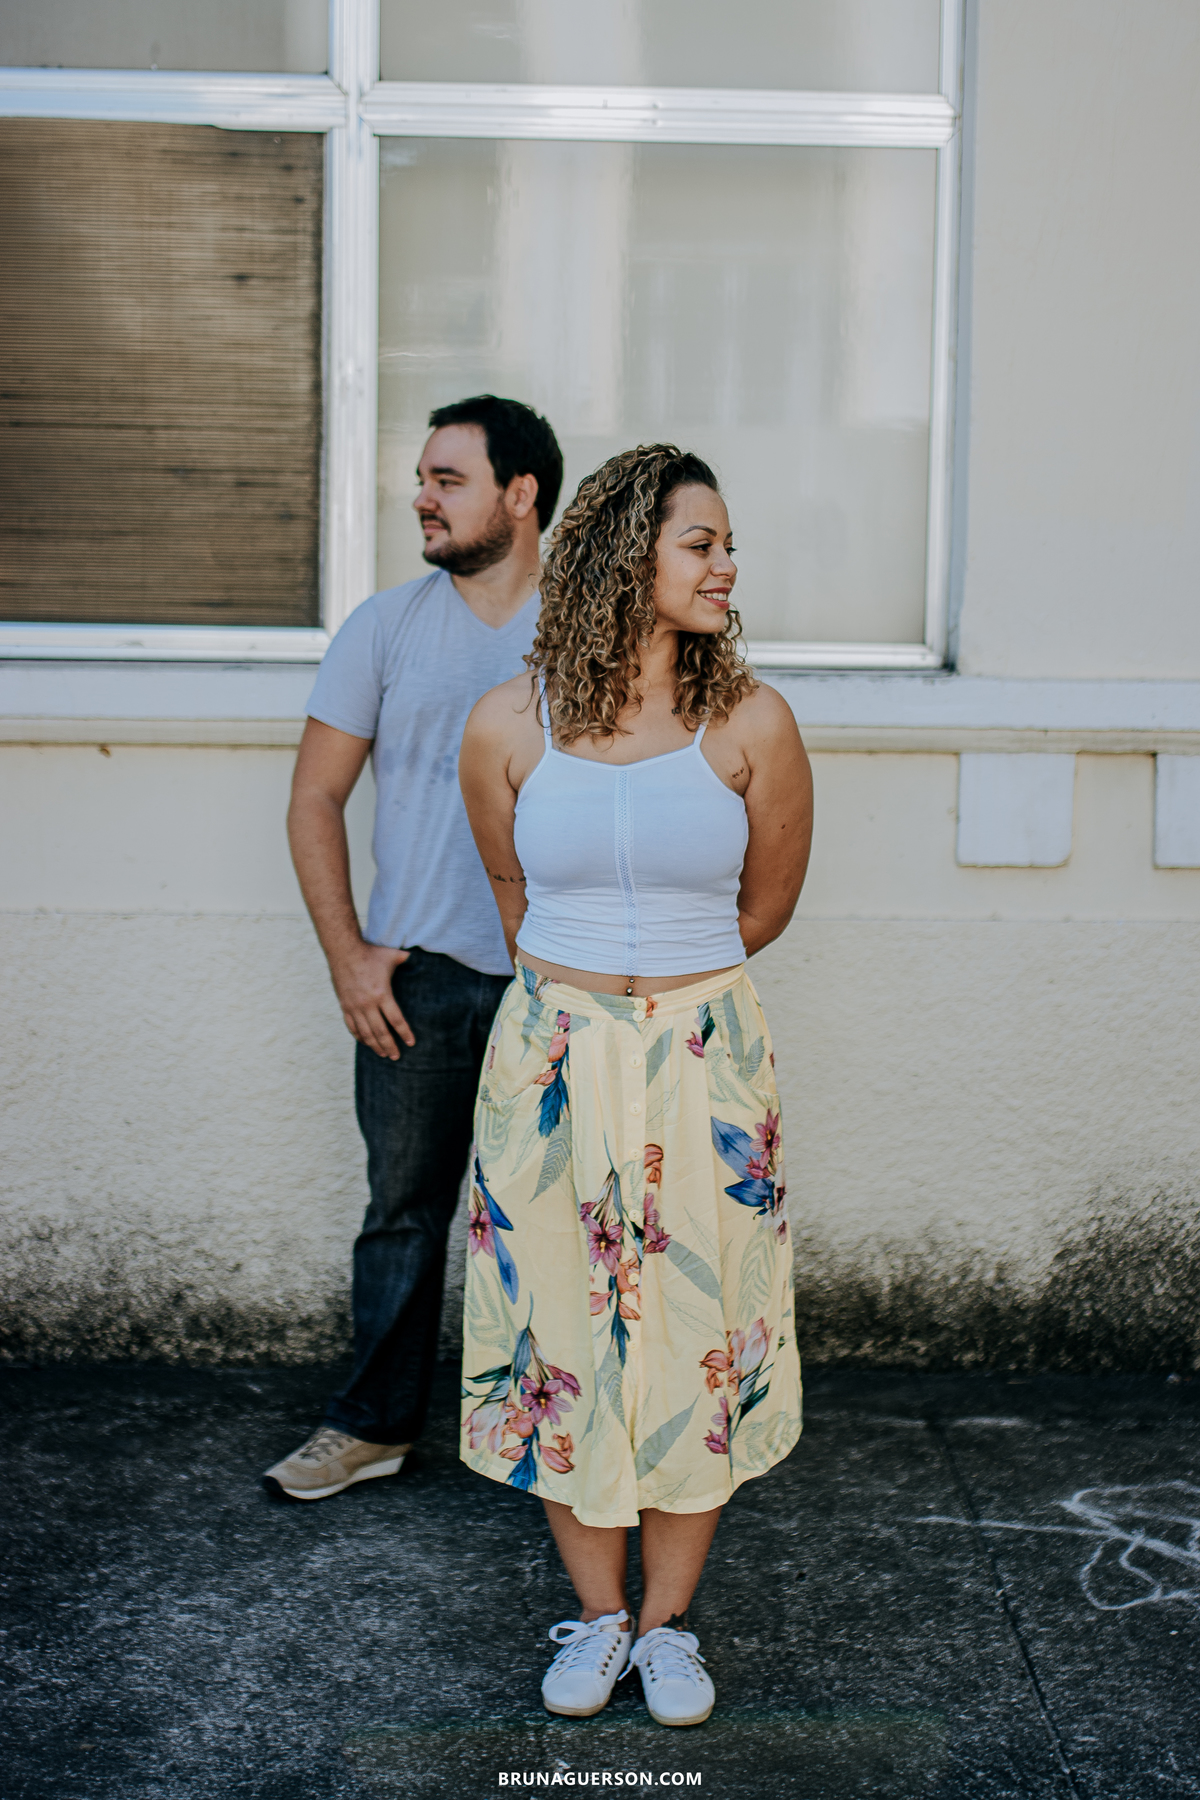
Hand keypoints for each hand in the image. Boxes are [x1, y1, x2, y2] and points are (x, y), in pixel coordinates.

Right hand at [329, 942, 413, 1059]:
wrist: (343, 950)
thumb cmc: (370, 952)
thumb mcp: (392, 955)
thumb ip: (409, 960)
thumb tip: (425, 959)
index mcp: (382, 993)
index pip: (396, 1020)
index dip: (404, 1033)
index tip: (411, 1043)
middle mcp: (367, 1003)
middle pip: (381, 1032)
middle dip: (390, 1046)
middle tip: (397, 1056)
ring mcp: (354, 1006)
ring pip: (365, 1033)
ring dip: (375, 1045)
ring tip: (384, 1054)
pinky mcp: (344, 1006)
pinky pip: (352, 1027)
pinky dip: (360, 1037)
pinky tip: (367, 1043)